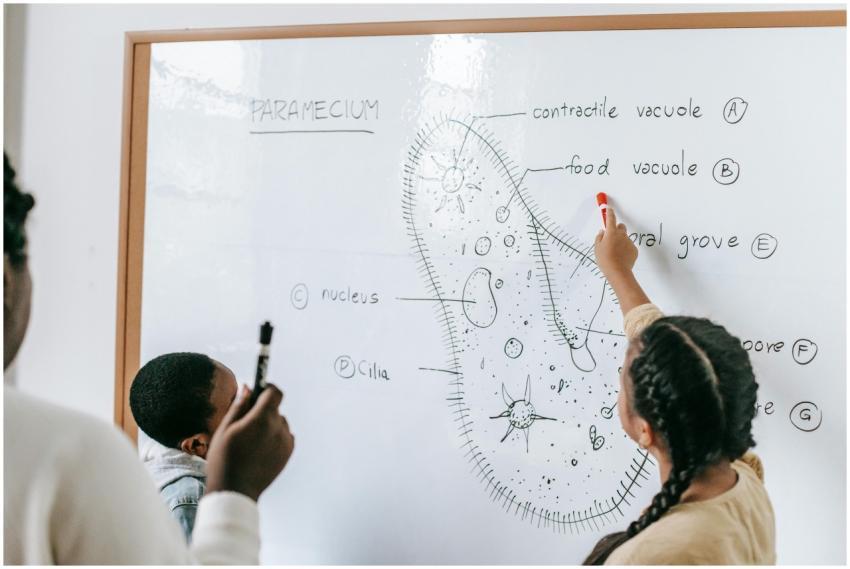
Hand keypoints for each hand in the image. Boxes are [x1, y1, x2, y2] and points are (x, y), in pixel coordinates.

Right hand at [205, 384, 294, 500]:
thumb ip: (239, 406)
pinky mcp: (288, 453)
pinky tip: (258, 449)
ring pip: (279, 422)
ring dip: (269, 425)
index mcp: (262, 419)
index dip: (266, 388)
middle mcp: (278, 428)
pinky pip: (283, 436)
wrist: (235, 491)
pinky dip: (274, 437)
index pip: (274, 392)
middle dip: (262, 410)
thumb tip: (248, 387)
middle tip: (245, 423)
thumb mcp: (225, 429)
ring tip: (250, 441)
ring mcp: (285, 441)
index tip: (257, 391)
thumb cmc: (224, 458)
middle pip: (275, 408)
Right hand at [593, 203, 650, 314]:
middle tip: (611, 238)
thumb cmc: (605, 260)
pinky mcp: (634, 249)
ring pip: (624, 238)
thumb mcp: (597, 248)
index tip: (608, 209)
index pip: (611, 218)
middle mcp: (621, 234)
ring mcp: (629, 242)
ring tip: (615, 253)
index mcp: (611, 232)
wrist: (618, 272)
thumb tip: (602, 232)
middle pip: (621, 227)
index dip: (609, 213)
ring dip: (620, 241)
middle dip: (617, 230)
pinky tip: (620, 257)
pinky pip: (629, 246)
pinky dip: (625, 249)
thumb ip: (599, 238)